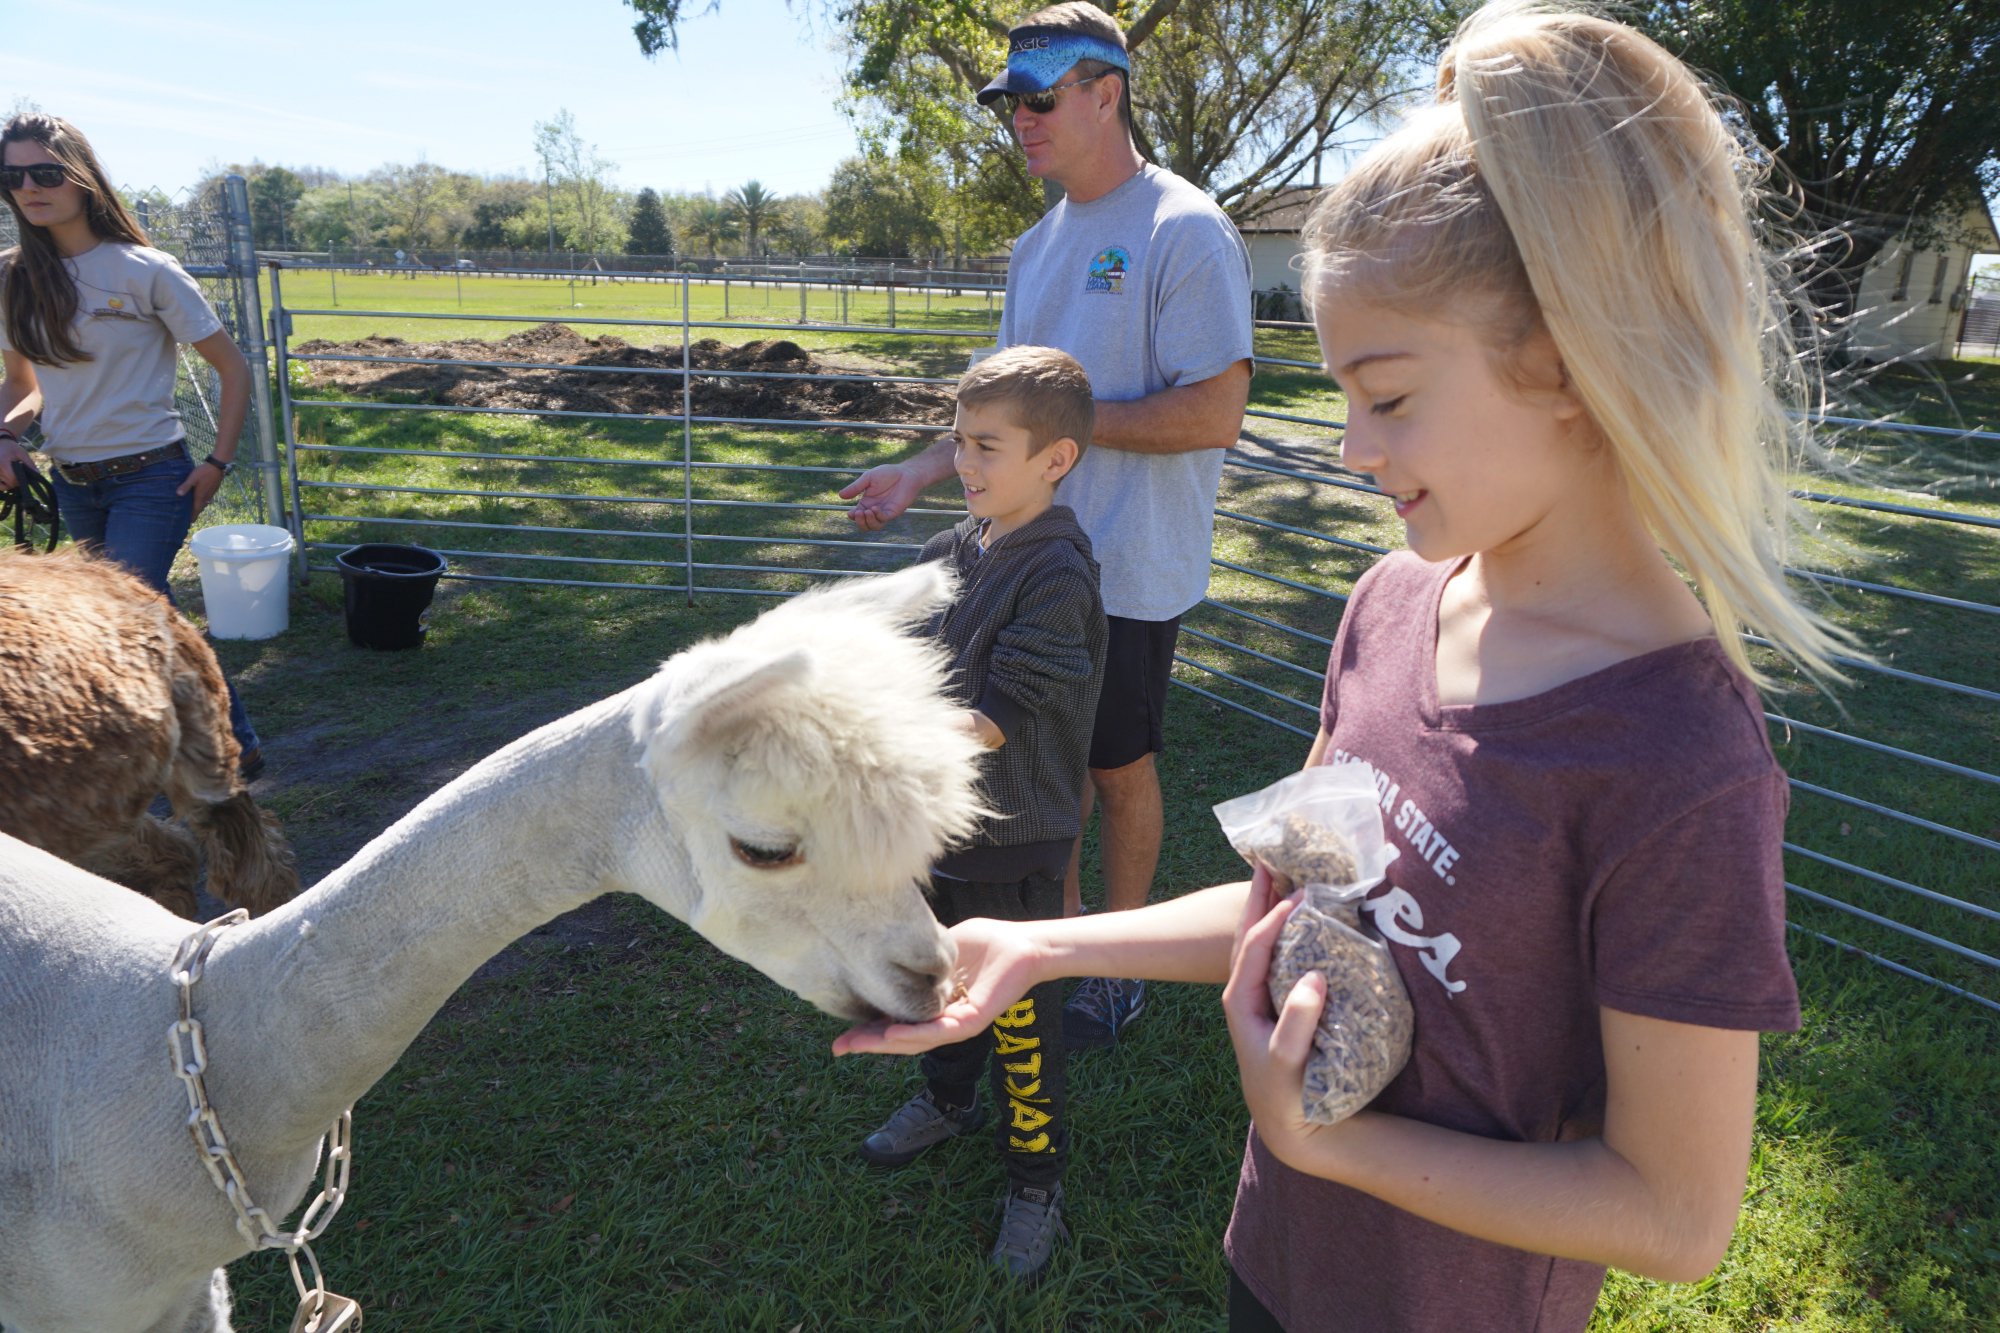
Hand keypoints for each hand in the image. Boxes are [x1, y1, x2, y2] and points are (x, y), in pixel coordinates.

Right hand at [0, 436, 30, 489]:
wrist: (0, 443)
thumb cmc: (11, 447)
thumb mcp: (22, 453)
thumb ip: (30, 464)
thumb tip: (37, 473)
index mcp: (2, 463)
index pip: (12, 479)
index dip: (21, 481)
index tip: (25, 477)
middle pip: (8, 483)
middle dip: (17, 482)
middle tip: (21, 476)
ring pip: (3, 486)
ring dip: (10, 484)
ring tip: (13, 476)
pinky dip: (3, 485)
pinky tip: (8, 480)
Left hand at [176, 460, 226, 517]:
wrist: (216, 467)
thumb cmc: (203, 472)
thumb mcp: (192, 478)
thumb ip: (185, 486)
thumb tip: (178, 494)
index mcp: (200, 496)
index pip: (196, 510)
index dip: (192, 517)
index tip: (189, 523)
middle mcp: (206, 498)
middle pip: (199, 509)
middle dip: (195, 514)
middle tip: (189, 519)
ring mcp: (210, 494)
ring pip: (203, 505)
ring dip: (198, 509)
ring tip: (193, 511)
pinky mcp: (212, 491)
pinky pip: (206, 500)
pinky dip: (201, 503)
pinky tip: (199, 500)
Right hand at [832, 915, 1042, 1055]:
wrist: (1023, 944)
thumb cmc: (988, 943)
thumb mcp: (941, 950)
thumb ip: (918, 960)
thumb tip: (886, 956)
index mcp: (935, 1005)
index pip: (897, 1020)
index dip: (869, 1027)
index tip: (840, 1033)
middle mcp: (945, 1020)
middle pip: (901, 1037)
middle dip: (868, 1043)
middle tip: (838, 1048)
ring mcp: (959, 1023)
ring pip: (917, 1039)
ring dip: (885, 1042)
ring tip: (857, 1044)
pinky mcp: (974, 1020)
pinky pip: (942, 1031)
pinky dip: (915, 1034)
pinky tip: (892, 1034)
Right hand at [838, 462, 923, 530]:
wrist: (906, 473)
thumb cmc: (888, 473)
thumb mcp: (868, 478)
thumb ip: (855, 487)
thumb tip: (840, 495)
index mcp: (866, 502)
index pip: (856, 515)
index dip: (852, 517)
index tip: (851, 513)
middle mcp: (874, 509)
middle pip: (864, 525)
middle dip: (859, 522)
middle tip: (859, 513)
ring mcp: (884, 512)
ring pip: (874, 526)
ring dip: (868, 522)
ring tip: (867, 512)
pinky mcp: (893, 512)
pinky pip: (884, 519)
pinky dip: (877, 516)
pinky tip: (875, 508)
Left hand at [1221, 865, 1328, 1166]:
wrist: (1288, 1123)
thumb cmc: (1285, 1093)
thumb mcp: (1288, 1062)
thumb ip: (1298, 1023)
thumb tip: (1313, 977)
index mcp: (1240, 999)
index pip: (1254, 945)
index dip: (1273, 916)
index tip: (1298, 892)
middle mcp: (1245, 991)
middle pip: (1250, 933)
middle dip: (1261, 898)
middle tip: (1271, 859)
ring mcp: (1260, 995)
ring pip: (1263, 942)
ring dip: (1271, 909)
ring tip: (1282, 875)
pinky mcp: (1277, 1002)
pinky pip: (1278, 956)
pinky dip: (1285, 932)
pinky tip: (1299, 918)